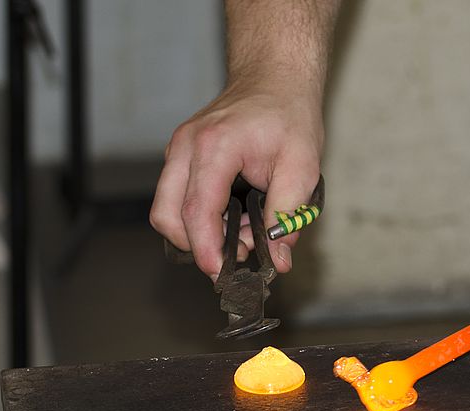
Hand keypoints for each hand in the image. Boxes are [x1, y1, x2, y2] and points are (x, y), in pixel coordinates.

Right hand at [150, 80, 323, 280]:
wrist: (275, 77)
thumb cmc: (289, 114)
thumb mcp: (303, 166)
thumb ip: (288, 215)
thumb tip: (278, 257)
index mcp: (214, 147)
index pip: (196, 211)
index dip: (206, 250)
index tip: (220, 273)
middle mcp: (186, 148)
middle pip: (167, 216)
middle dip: (197, 246)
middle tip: (237, 254)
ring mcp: (178, 151)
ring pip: (166, 210)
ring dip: (198, 233)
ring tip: (241, 232)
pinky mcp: (180, 157)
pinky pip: (176, 199)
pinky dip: (199, 218)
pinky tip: (234, 216)